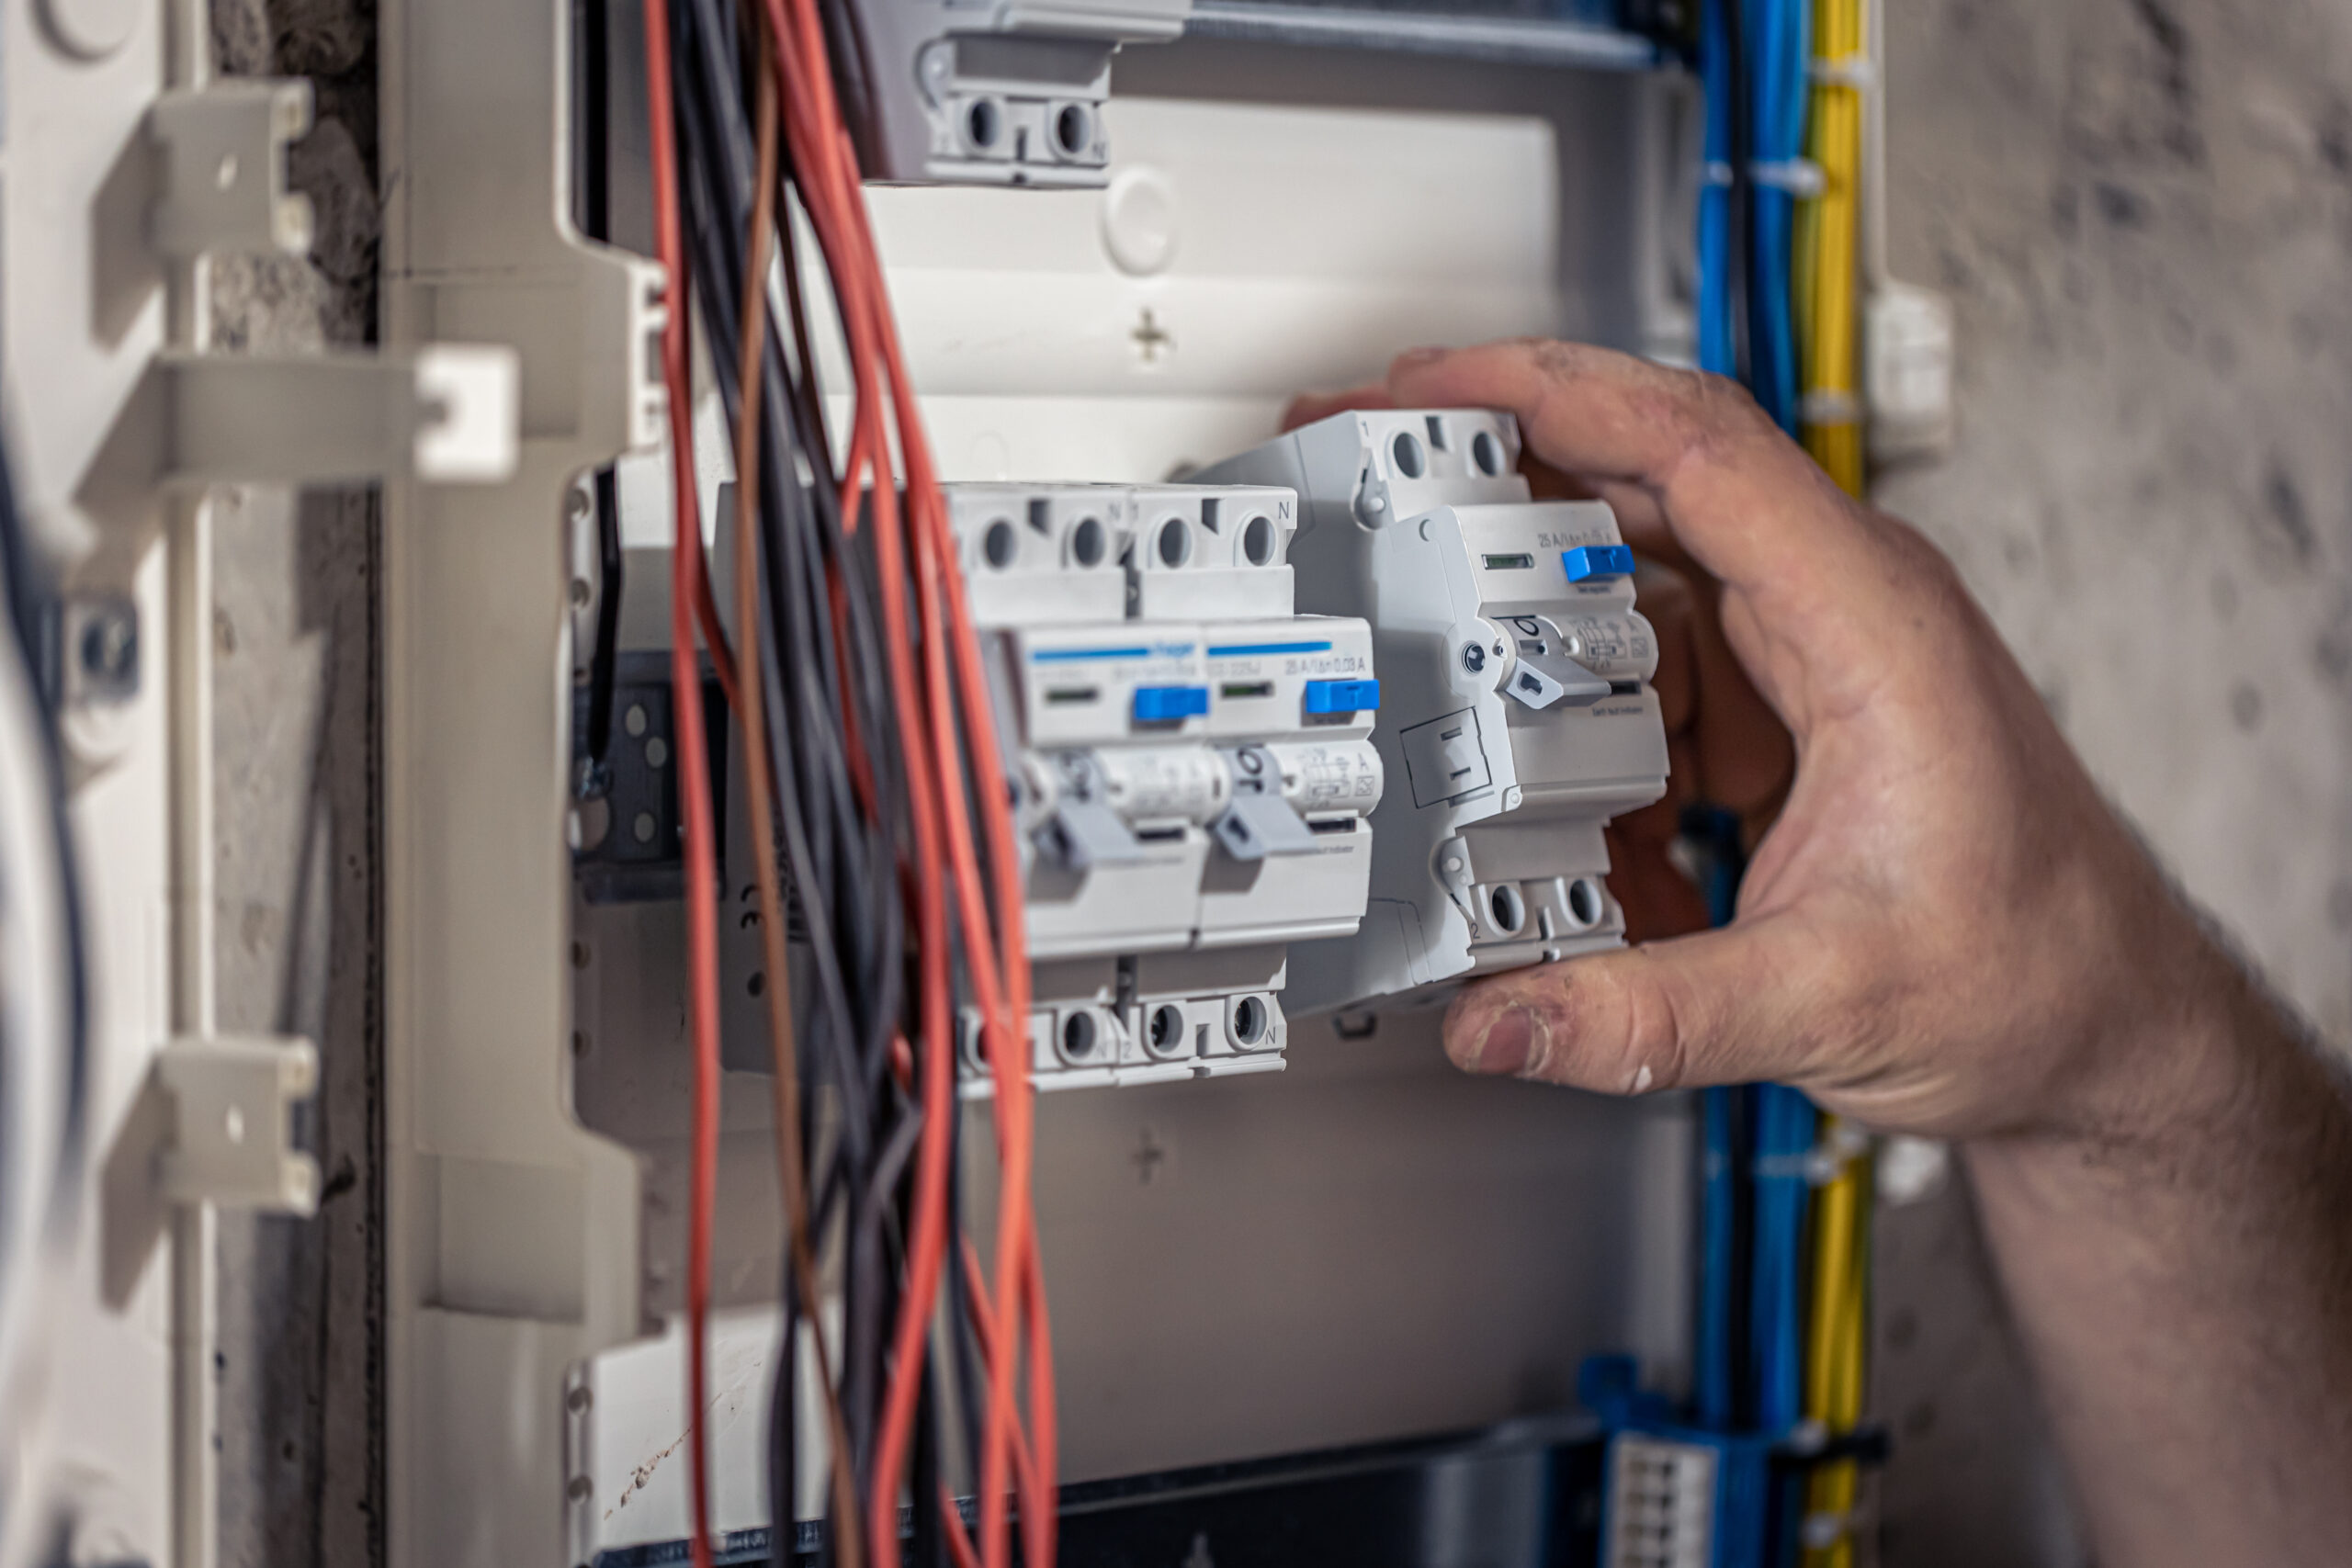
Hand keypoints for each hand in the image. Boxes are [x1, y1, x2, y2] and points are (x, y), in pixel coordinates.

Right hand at [1335, 341, 2248, 1142]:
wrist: (2110, 1032)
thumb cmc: (2040, 976)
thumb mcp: (1828, 1001)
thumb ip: (1646, 1014)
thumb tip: (1501, 1018)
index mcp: (1870, 623)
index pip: (1693, 446)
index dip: (1550, 394)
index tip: (1430, 385)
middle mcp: (1835, 612)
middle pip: (1638, 486)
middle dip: (1494, 473)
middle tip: (1372, 468)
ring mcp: (1802, 659)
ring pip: (1626, 595)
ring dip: (1530, 636)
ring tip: (1444, 691)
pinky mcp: (1776, 717)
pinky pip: (1643, 686)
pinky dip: (1580, 738)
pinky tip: (1559, 818)